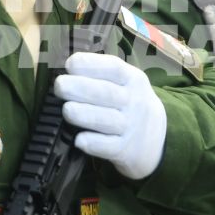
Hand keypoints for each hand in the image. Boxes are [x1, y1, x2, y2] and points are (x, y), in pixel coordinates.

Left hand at [56, 52, 167, 179]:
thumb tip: (68, 66)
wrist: (155, 137)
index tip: (70, 64)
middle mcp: (134, 102)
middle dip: (80, 88)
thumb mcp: (126, 82)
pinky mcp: (124, 150)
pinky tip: (79, 139)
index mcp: (133, 80)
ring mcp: (130, 127)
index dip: (90, 65)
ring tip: (66, 109)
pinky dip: (92, 143)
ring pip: (105, 120)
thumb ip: (102, 73)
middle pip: (106, 93)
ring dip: (83, 114)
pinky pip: (106, 147)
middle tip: (60, 86)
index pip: (113, 68)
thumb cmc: (129, 103)